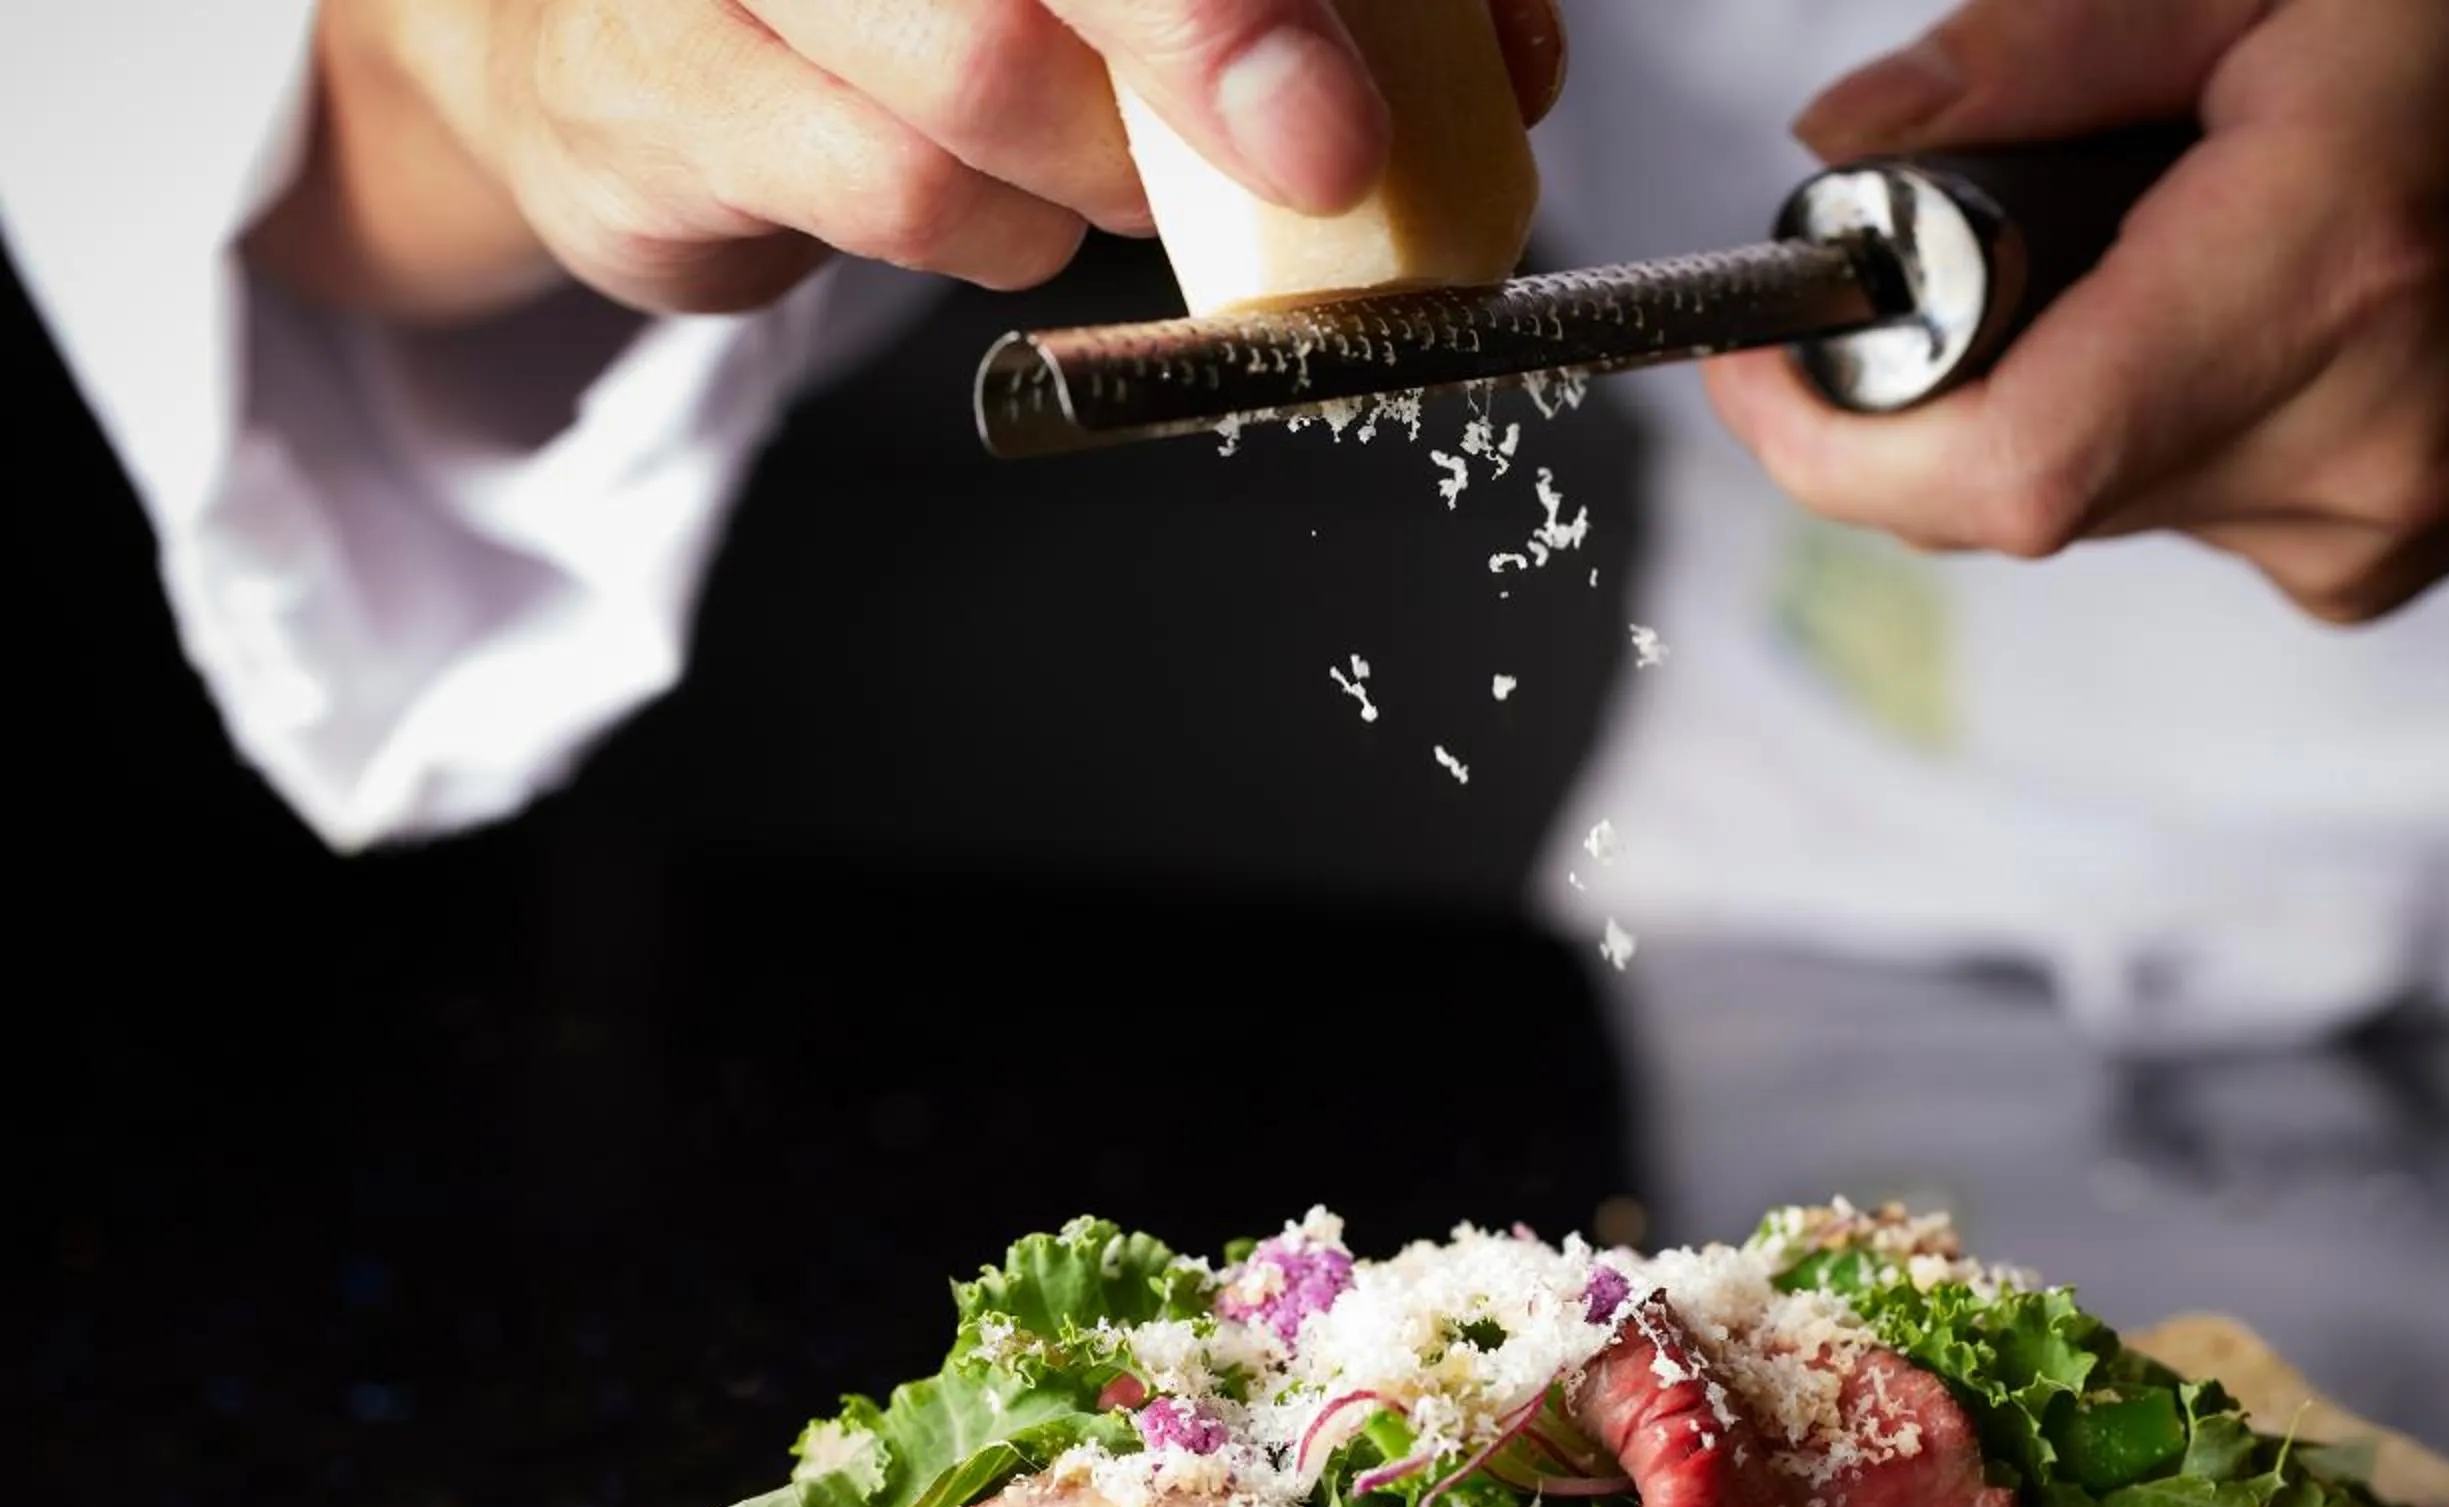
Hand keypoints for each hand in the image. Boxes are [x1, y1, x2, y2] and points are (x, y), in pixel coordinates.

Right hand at [257, 0, 1564, 320]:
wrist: (625, 61)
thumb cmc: (907, 1)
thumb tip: (1514, 53)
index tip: (1392, 73)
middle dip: (1212, 38)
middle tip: (1326, 148)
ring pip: (979, 75)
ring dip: (1103, 165)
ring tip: (1115, 171)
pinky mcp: (649, 85)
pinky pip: (892, 188)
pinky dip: (998, 231)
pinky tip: (1001, 205)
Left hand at [1706, 0, 2448, 622]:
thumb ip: (2040, 55)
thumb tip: (1841, 158)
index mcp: (2333, 273)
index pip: (2004, 467)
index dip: (1830, 443)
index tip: (1750, 368)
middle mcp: (2356, 445)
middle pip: (2016, 487)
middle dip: (1941, 375)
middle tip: (1979, 242)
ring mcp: (2371, 535)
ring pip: (2091, 496)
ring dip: (2069, 376)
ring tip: (2186, 240)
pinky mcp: (2372, 573)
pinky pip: (2177, 505)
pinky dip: (2160, 409)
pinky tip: (2259, 308)